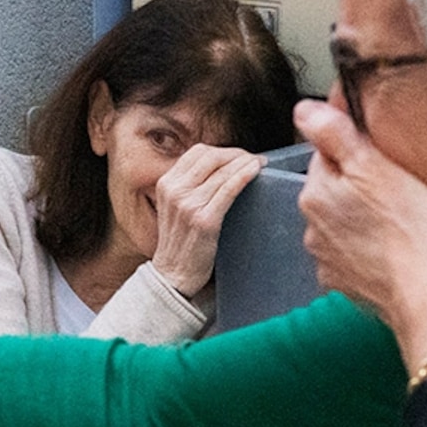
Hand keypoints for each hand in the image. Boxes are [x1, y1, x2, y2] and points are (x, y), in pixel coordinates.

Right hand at [145, 144, 266, 294]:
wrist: (172, 275)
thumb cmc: (180, 243)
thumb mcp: (175, 208)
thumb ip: (190, 187)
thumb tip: (220, 169)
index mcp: (166, 184)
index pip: (197, 153)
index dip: (222, 151)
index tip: (238, 156)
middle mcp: (175, 190)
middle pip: (211, 157)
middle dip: (236, 154)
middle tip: (253, 159)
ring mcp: (188, 204)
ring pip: (222, 170)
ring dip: (245, 163)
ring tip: (260, 164)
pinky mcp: (204, 220)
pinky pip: (229, 189)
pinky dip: (245, 176)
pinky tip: (256, 171)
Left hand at [293, 99, 426, 362]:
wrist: (423, 294)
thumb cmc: (410, 229)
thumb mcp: (376, 166)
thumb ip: (335, 133)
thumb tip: (304, 109)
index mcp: (316, 191)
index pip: (327, 152)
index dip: (355, 147)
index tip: (381, 153)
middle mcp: (310, 226)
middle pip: (333, 188)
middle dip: (358, 184)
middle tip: (396, 188)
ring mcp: (324, 258)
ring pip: (341, 221)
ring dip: (361, 216)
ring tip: (396, 220)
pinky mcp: (342, 282)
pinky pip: (351, 253)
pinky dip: (366, 248)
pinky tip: (390, 248)